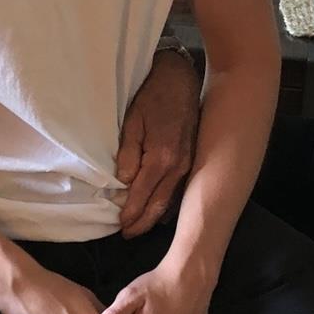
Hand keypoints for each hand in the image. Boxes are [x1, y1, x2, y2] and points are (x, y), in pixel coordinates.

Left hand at [116, 49, 199, 238]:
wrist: (181, 79)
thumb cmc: (152, 96)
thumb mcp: (132, 121)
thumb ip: (128, 153)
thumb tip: (125, 182)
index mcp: (162, 157)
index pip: (143, 195)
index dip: (131, 214)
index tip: (120, 227)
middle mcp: (180, 166)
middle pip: (160, 205)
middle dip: (143, 223)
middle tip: (127, 235)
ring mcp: (190, 164)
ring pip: (173, 201)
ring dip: (155, 217)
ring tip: (139, 227)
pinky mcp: (193, 160)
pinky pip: (180, 190)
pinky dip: (169, 205)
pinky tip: (159, 211)